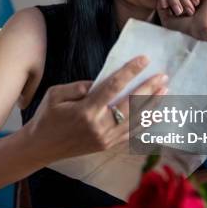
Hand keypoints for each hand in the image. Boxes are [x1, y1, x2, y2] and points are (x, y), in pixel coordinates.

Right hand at [25, 56, 167, 161]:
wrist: (40, 147)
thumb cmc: (46, 118)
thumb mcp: (55, 95)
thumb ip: (78, 87)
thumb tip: (99, 82)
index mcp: (86, 111)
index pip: (113, 87)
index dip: (130, 71)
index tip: (144, 59)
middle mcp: (99, 126)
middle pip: (131, 104)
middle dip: (149, 88)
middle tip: (163, 75)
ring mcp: (105, 139)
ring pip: (136, 121)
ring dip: (153, 105)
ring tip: (166, 91)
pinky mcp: (107, 146)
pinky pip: (132, 134)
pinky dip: (146, 124)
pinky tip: (157, 114)